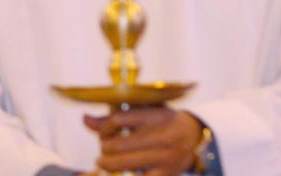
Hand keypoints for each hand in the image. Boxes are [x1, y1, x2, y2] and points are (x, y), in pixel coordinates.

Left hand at [82, 106, 200, 175]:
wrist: (196, 137)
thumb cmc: (164, 121)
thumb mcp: (145, 111)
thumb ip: (114, 116)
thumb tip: (85, 120)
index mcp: (154, 116)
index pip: (117, 119)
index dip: (104, 128)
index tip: (103, 133)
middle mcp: (160, 136)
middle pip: (116, 145)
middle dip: (104, 148)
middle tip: (104, 149)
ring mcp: (163, 157)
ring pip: (122, 163)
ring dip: (108, 164)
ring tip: (105, 162)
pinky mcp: (165, 174)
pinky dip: (124, 174)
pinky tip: (122, 172)